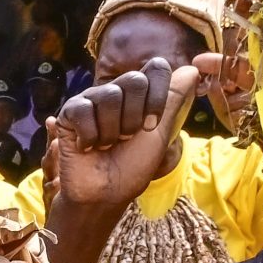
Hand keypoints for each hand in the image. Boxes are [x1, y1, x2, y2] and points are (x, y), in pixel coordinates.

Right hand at [50, 55, 203, 213]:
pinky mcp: (70, 112)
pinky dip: (89, 136)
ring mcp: (92, 100)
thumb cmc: (132, 167)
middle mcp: (115, 91)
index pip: (156, 68)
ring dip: (111, 132)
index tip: (151, 125)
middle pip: (134, 80)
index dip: (158, 97)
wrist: (105, 194)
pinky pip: (84, 111)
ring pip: (109, 96)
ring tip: (105, 146)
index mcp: (138, 94)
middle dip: (134, 118)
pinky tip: (87, 147)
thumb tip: (193, 70)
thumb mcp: (159, 132)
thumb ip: (174, 99)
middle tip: (125, 139)